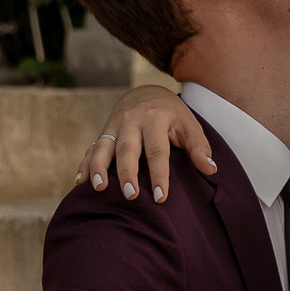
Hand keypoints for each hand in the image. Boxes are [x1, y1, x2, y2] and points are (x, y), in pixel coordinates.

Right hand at [76, 85, 212, 201]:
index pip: (157, 151)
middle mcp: (132, 121)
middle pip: (128, 149)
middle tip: (130, 195)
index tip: (160, 197)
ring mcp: (114, 126)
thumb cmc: (172, 116)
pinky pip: (92, 148)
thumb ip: (199, 147)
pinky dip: (85, 165)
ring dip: (99, 168)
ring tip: (98, 188)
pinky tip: (80, 182)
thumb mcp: (190, 125)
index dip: (159, 175)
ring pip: (104, 147)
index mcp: (156, 120)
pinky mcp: (103, 132)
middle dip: (127, 172)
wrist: (146, 93)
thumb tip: (210, 169)